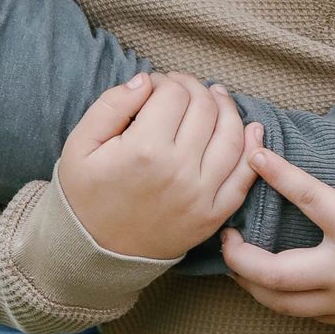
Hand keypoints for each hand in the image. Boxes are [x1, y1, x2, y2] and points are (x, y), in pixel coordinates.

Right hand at [56, 72, 260, 261]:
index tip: (155, 86)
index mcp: (144, 150)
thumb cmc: (85, 195)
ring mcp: (201, 195)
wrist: (93, 253)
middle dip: (194, 88)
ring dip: (227, 108)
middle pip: (205, 109)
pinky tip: (252, 129)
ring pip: (232, 136)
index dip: (165, 81)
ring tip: (215, 97)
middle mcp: (179, 171)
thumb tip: (146, 80)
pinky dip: (253, 149)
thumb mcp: (80, 146)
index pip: (173, 94)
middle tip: (181, 88)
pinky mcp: (213, 215)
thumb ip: (111, 105)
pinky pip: (244, 177)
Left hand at [220, 129, 334, 325]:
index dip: (279, 174)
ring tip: (234, 256)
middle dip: (239, 254)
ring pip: (276, 301)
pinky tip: (260, 277)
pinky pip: (293, 311)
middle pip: (274, 273)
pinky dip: (270, 294)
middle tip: (224, 231)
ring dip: (247, 280)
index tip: (255, 155)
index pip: (311, 199)